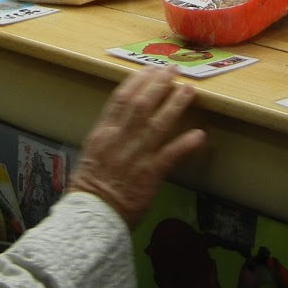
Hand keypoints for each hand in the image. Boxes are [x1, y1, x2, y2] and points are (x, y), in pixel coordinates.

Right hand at [68, 66, 206, 228]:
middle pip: (141, 105)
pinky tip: (199, 134)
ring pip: (157, 124)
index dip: (137, 82)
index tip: (149, 70)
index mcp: (102, 133)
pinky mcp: (149, 175)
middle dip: (158, 85)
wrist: (90, 217)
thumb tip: (123, 120)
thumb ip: (108, 136)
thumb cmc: (88, 189)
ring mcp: (135, 156)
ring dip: (175, 105)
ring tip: (188, 90)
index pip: (120, 99)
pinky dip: (185, 144)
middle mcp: (119, 140)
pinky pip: (170, 156)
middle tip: (173, 71)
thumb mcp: (92, 154)